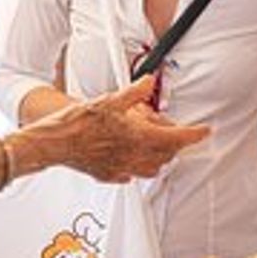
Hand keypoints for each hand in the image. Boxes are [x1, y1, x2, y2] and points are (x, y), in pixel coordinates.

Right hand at [23, 77, 208, 181]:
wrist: (52, 143)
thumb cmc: (76, 123)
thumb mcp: (109, 100)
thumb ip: (134, 93)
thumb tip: (149, 82)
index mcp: (137, 137)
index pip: (176, 139)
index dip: (194, 135)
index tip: (204, 131)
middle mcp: (132, 157)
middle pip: (167, 155)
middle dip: (174, 143)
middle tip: (169, 129)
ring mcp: (121, 169)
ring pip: (153, 168)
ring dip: (159, 156)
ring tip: (153, 141)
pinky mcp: (108, 175)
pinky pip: (132, 174)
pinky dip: (138, 166)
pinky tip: (129, 154)